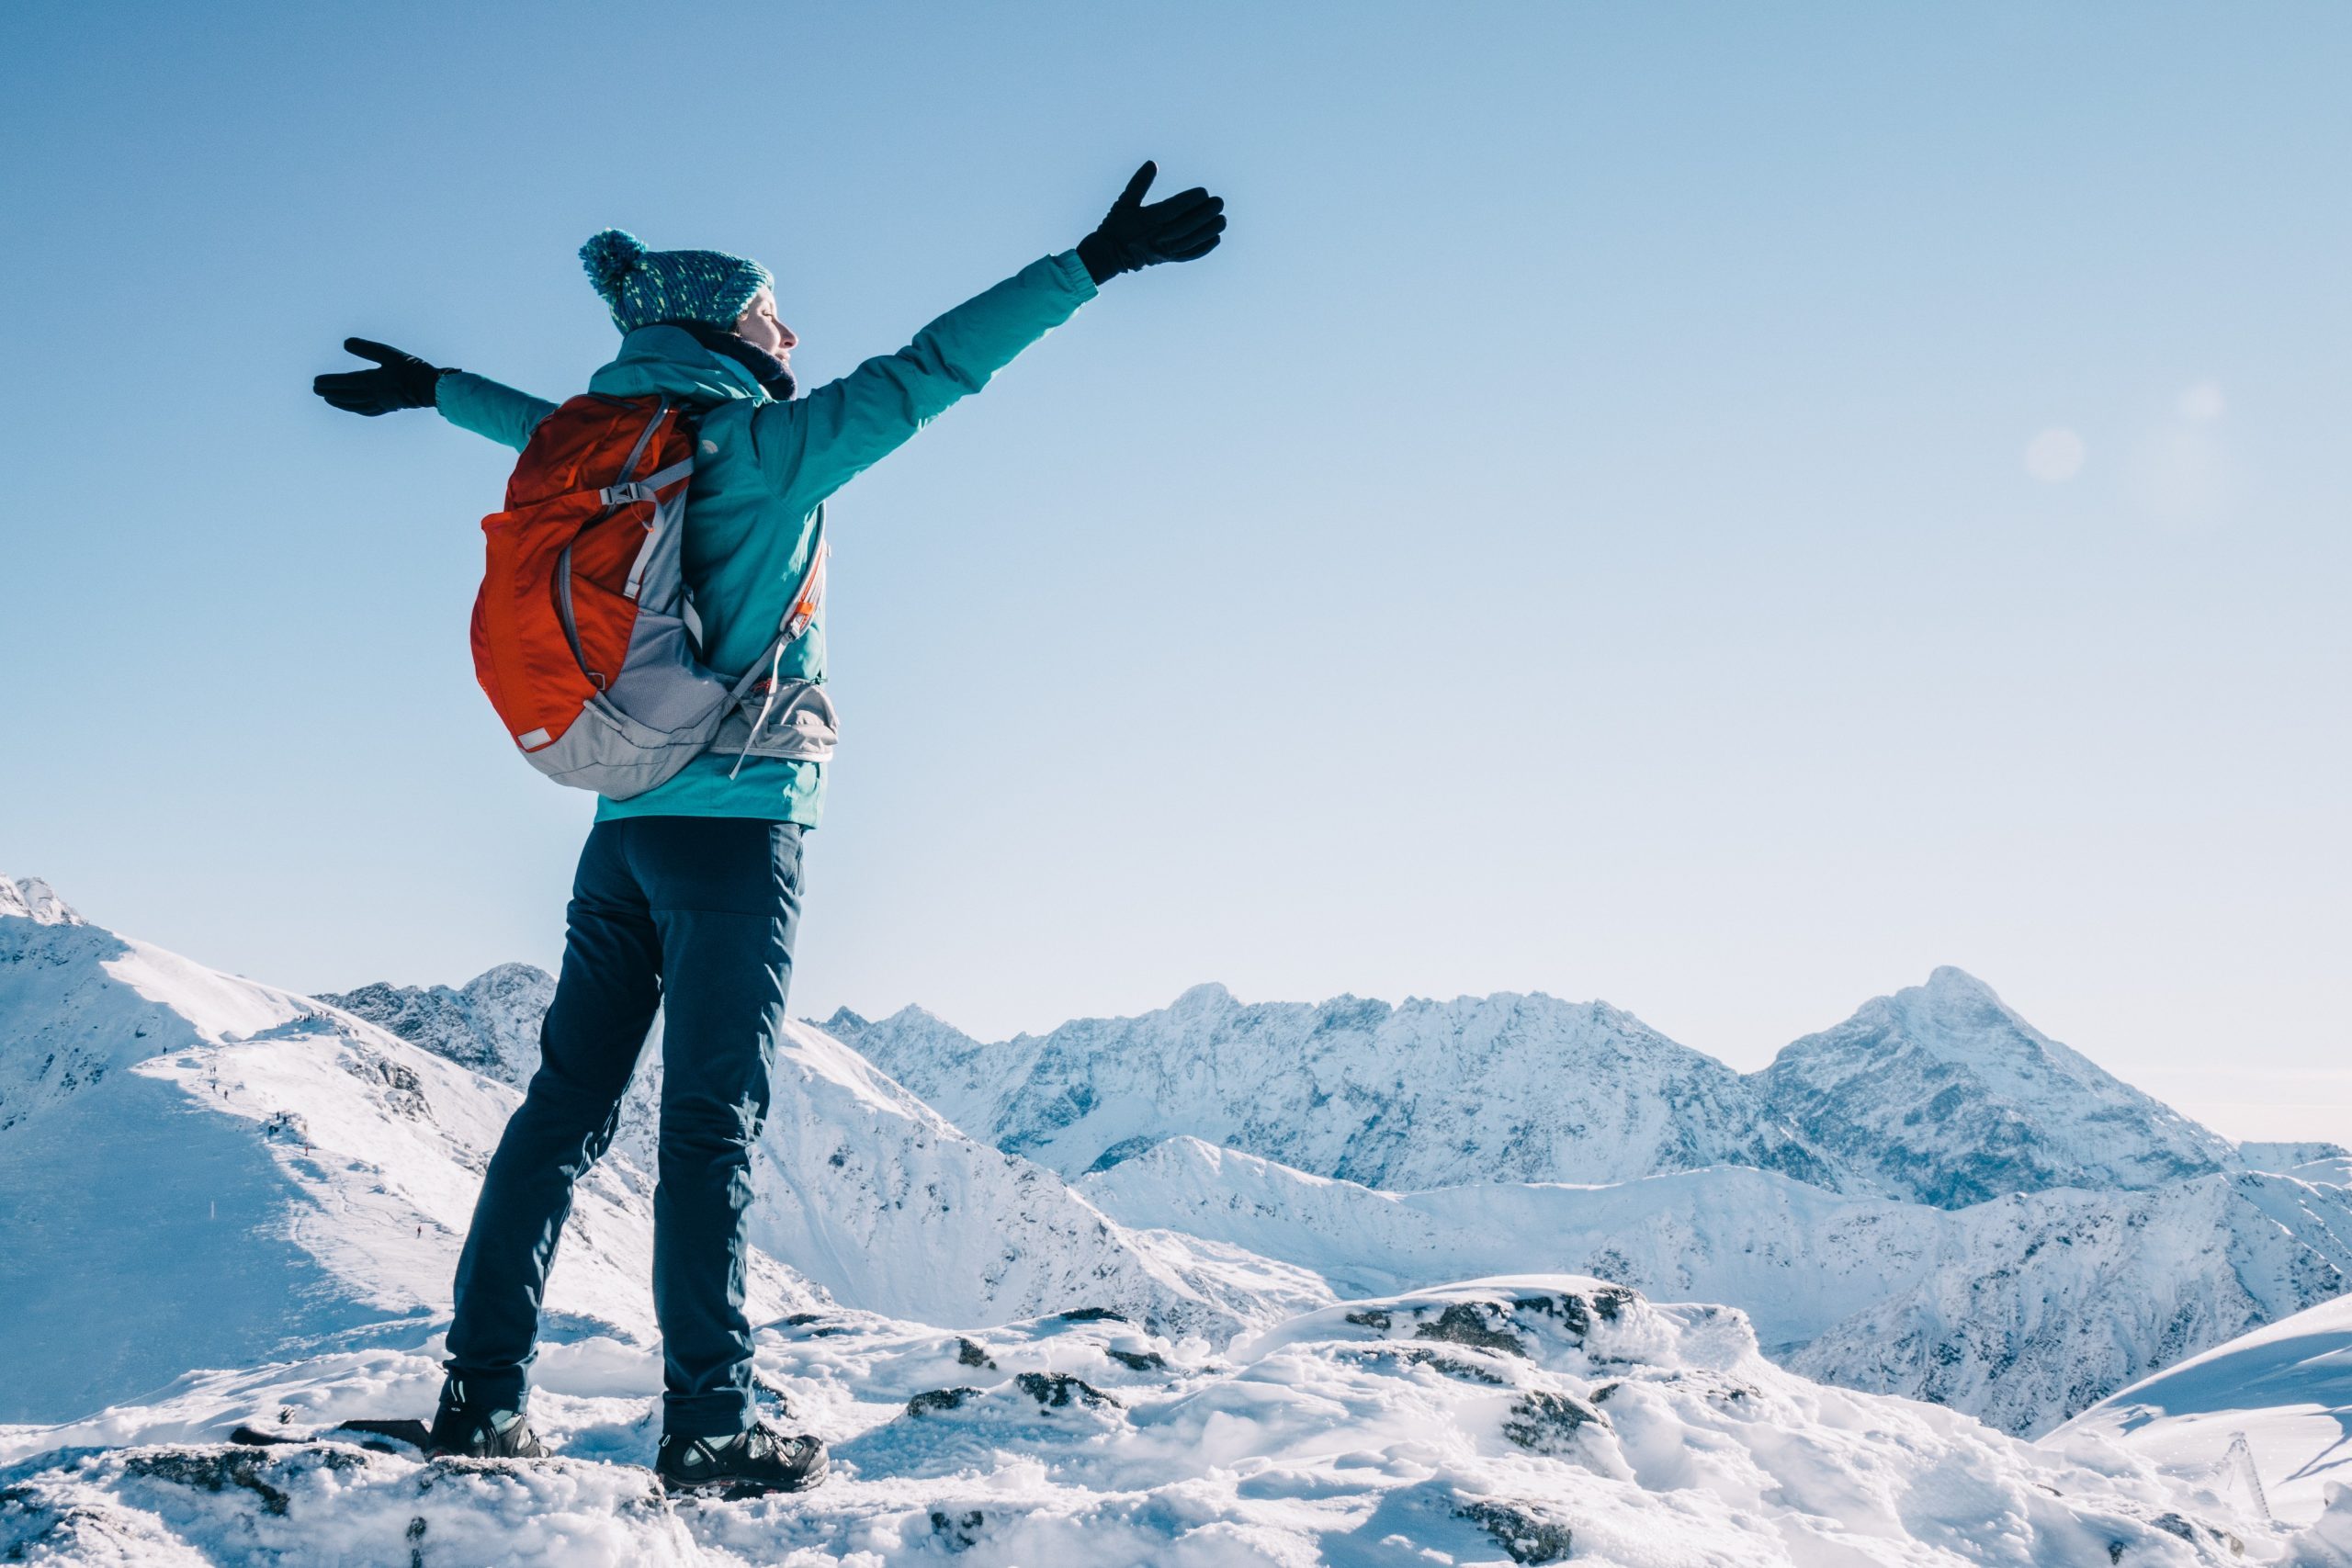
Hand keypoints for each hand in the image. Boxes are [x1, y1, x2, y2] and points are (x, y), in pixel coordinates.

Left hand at [313, 338, 450, 415]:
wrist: (432, 388)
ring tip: (328, 399)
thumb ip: (366, 349)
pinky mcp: (390, 406)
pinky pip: (369, 410)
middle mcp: (374, 394)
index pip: (345, 382)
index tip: (316, 381)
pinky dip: (357, 409)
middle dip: (331, 392)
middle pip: (347, 395)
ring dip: (340, 402)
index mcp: (373, 380)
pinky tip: (354, 408)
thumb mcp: (389, 353)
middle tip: (316, 389)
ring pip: (355, 404)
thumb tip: (345, 343)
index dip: (330, 382)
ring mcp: (382, 402)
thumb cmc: (411, 369)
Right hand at [1076, 162, 1225, 284]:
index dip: (1191, 200)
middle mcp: (1158, 236)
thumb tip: (1152, 163)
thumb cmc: (1116, 226)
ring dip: (1209, 231)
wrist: (1110, 256)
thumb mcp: (1124, 202)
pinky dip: (1204, 248)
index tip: (1204, 192)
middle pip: (1187, 225)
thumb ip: (1138, 183)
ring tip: (1222, 219)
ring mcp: (1165, 250)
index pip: (1174, 209)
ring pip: (1192, 242)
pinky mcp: (1169, 259)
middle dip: (1205, 213)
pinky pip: (1190, 255)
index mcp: (1147, 221)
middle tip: (1219, 202)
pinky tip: (1216, 238)